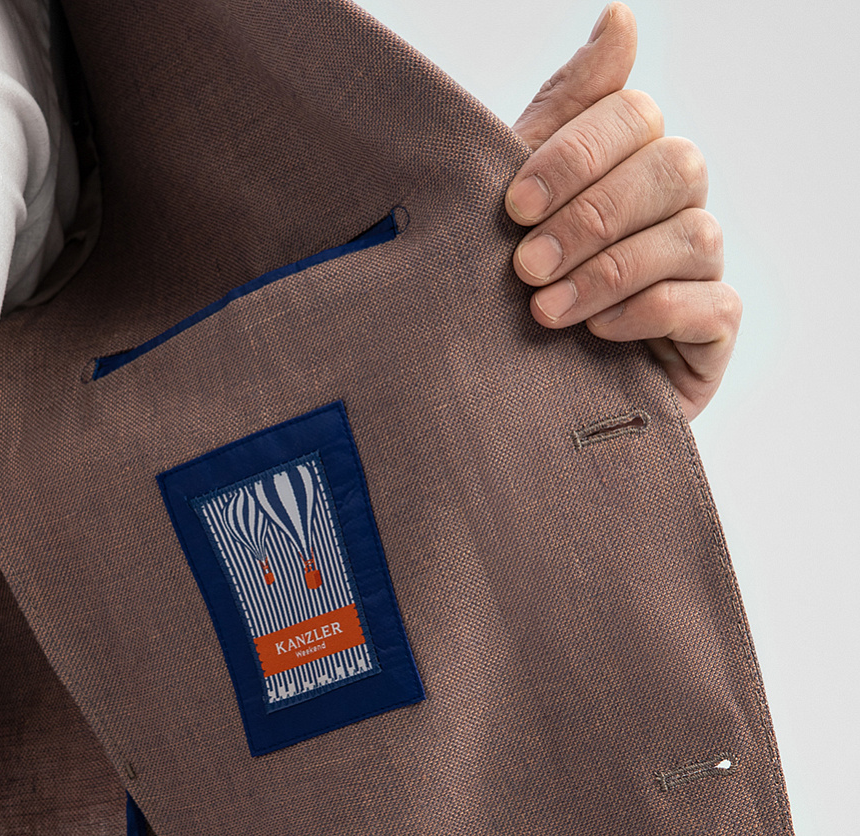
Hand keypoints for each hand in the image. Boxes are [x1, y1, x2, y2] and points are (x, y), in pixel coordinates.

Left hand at [505, 4, 740, 420]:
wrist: (514, 404)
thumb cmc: (512, 292)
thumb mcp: (518, 202)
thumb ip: (565, 110)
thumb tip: (621, 15)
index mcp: (629, 159)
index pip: (633, 115)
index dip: (576, 153)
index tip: (512, 206)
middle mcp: (676, 204)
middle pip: (673, 165)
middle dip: (591, 216)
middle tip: (525, 266)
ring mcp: (702, 268)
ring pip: (693, 234)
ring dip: (612, 270)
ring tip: (546, 311)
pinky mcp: (714, 333)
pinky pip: (708, 305)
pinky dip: (649, 312)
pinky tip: (597, 334)